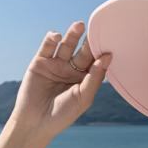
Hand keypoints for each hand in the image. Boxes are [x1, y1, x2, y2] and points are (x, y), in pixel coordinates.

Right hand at [9, 20, 111, 139]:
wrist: (36, 123)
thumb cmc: (64, 114)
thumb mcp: (84, 97)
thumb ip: (95, 77)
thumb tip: (107, 57)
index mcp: (85, 78)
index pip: (96, 62)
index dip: (102, 52)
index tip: (111, 41)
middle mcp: (71, 69)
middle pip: (83, 51)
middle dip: (88, 41)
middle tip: (96, 29)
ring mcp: (56, 64)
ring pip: (66, 46)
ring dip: (72, 35)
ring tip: (79, 25)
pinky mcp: (40, 62)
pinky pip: (47, 47)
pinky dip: (52, 39)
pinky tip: (57, 36)